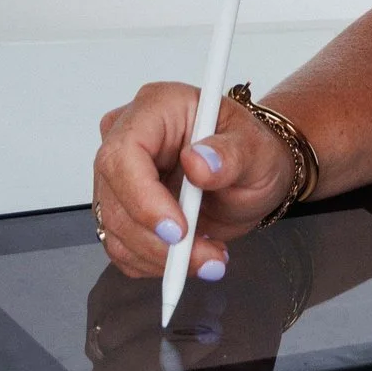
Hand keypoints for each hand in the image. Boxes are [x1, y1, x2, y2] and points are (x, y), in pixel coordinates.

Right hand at [92, 84, 293, 282]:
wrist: (248, 177)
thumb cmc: (250, 151)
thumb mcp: (256, 149)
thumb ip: (230, 154)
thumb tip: (198, 161)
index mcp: (157, 107)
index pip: (124, 152)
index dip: (143, 197)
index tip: (178, 230)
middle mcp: (128, 137)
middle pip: (115, 196)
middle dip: (157, 239)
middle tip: (203, 256)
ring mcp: (120, 175)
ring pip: (115, 228)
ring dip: (161, 257)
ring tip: (209, 256)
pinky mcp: (121, 208)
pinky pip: (122, 247)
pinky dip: (155, 262)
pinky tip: (190, 255)